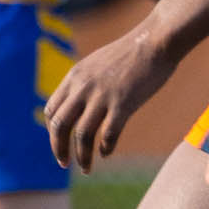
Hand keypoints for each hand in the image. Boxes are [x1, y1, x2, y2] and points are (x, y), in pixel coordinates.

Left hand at [46, 26, 172, 172]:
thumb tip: (79, 100)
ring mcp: (102, 96)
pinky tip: (106, 153)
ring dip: (82, 156)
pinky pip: (108, 133)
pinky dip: (105, 147)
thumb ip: (85, 82)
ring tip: (86, 169)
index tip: (60, 141)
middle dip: (58, 148)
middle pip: (59, 125)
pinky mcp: (124, 103)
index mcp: (74, 78)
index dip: (53, 130)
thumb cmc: (131, 52)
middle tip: (64, 164)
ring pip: (82, 135)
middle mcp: (83, 88)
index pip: (52, 110)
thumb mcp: (97, 63)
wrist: (156, 40)